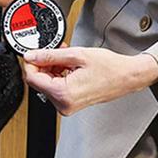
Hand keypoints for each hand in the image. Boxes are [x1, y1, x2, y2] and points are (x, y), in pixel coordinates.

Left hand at [19, 47, 157, 115]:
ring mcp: (67, 106)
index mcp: (63, 94)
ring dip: (52, 69)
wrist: (127, 77)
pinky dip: (58, 75)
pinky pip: (56, 89)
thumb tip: (32, 56)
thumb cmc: (110, 68)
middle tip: (54, 51)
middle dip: (43, 65)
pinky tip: (68, 66)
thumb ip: (50, 55)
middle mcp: (63, 104)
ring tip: (66, 57)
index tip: (32, 52)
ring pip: (47, 84)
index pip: (32, 78)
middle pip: (39, 82)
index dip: (30, 63)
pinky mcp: (71, 104)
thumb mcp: (76, 55)